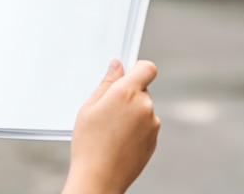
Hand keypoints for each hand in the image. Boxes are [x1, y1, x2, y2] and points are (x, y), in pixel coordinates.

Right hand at [62, 59, 159, 193]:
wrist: (99, 178)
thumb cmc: (89, 143)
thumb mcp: (89, 107)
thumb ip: (106, 83)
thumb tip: (117, 66)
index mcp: (127, 93)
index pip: (147, 68)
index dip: (137, 68)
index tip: (126, 75)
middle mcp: (145, 106)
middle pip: (142, 89)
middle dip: (128, 94)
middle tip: (107, 110)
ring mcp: (152, 125)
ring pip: (143, 108)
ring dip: (131, 113)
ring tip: (111, 129)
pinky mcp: (154, 140)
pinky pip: (146, 125)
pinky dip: (135, 128)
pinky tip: (118, 140)